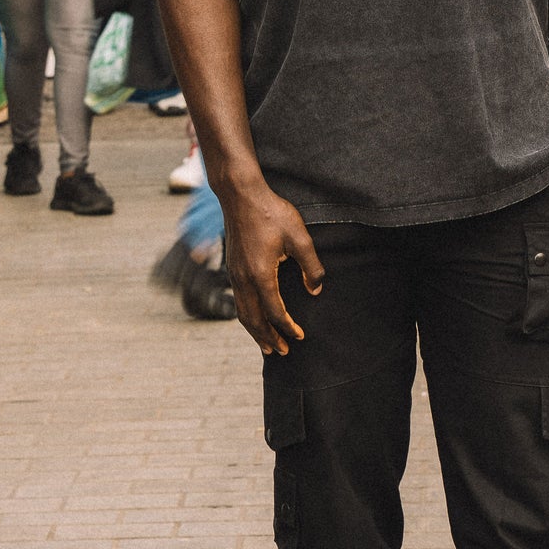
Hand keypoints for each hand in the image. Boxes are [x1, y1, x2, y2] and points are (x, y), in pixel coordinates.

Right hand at [221, 180, 323, 356]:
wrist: (240, 195)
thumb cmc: (271, 212)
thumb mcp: (299, 237)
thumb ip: (311, 266)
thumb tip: (315, 290)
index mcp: (261, 275)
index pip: (275, 312)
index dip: (288, 327)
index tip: (300, 336)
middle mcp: (244, 279)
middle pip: (254, 320)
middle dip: (268, 338)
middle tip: (281, 352)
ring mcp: (234, 274)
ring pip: (243, 313)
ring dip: (255, 332)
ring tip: (266, 345)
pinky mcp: (232, 267)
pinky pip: (238, 301)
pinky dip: (247, 317)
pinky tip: (255, 317)